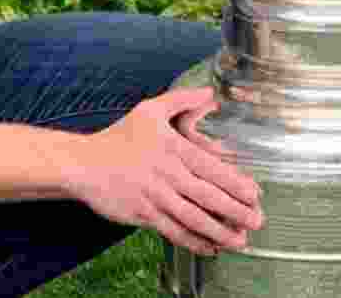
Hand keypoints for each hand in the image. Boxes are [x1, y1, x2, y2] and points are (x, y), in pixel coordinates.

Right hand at [68, 87, 262, 255]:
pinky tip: (209, 248)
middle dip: (236, 211)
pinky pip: (173, 231)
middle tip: (258, 220)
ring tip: (240, 241)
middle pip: (207, 196)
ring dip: (219, 231)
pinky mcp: (143, 214)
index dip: (235, 182)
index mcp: (173, 149)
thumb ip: (182, 100)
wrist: (83, 163)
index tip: (256, 193)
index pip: (211, 168)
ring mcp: (155, 197)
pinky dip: (193, 241)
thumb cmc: (119, 136)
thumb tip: (211, 92)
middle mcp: (167, 174)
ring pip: (193, 218)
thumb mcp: (150, 110)